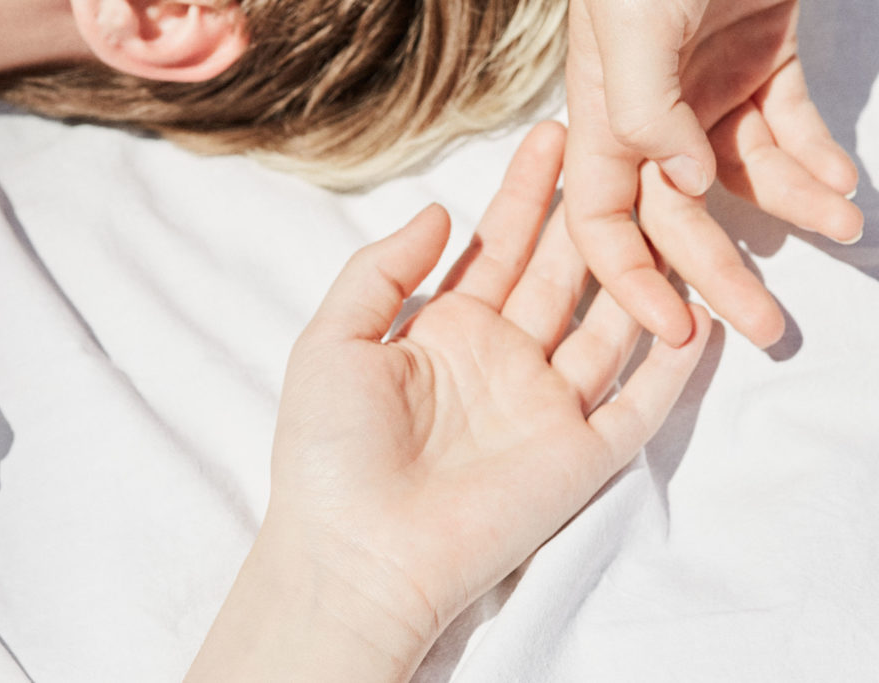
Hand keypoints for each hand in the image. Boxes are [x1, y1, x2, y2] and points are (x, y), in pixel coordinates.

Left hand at [189, 122, 709, 681]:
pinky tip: (696, 315)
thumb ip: (382, 270)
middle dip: (587, 215)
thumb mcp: (334, 339)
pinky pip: (637, 403)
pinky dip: (669, 365)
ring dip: (638, 275)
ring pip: (608, 327)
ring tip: (667, 215)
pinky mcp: (579, 457)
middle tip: (619, 153)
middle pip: (559, 274)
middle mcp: (504, 361)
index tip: (552, 138)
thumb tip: (443, 210)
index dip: (525, 194)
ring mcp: (545, 408)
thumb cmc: (330, 448)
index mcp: (447, 332)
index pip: (499, 249)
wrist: (355, 549)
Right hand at [565, 0, 861, 347]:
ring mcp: (707, 91)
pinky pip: (788, 127)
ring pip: (742, 176)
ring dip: (791, 209)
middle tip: (770, 328)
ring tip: (842, 229)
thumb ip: (644, 109)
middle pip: (680, 215)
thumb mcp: (634, 23)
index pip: (601, 219)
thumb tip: (681, 183)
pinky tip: (842, 181)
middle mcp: (652, 116)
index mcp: (605, 114)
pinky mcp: (762, 62)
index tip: (673, 330)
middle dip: (723, 273)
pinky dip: (816, 156)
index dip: (628, 279)